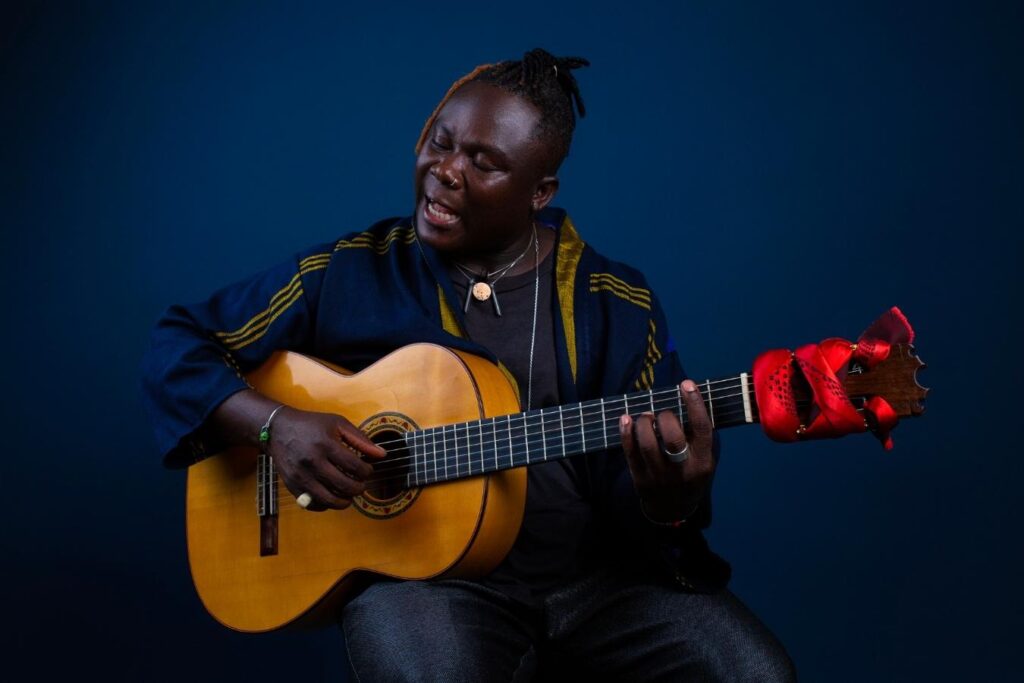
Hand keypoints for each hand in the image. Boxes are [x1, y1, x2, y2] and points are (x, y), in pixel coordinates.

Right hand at [268, 408, 385, 510]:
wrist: (278, 429)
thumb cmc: (311, 425)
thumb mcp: (337, 423)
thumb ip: (360, 439)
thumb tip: (381, 455)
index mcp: (326, 444)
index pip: (355, 467)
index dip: (367, 472)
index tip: (367, 470)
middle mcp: (313, 462)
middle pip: (345, 486)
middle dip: (359, 488)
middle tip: (360, 484)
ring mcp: (301, 476)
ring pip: (329, 500)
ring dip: (345, 501)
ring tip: (349, 494)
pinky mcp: (292, 486)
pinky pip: (313, 504)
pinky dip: (326, 505)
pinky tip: (332, 496)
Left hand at [620, 379, 715, 522]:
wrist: (672, 510)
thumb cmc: (689, 474)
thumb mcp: (702, 459)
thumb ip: (696, 436)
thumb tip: (685, 399)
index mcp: (703, 462)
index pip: (702, 429)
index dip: (695, 404)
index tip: (687, 384)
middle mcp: (683, 470)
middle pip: (673, 437)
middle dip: (666, 417)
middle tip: (662, 413)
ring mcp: (660, 476)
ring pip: (648, 444)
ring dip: (644, 423)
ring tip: (645, 416)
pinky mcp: (640, 480)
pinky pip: (630, 453)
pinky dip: (626, 433)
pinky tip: (626, 419)